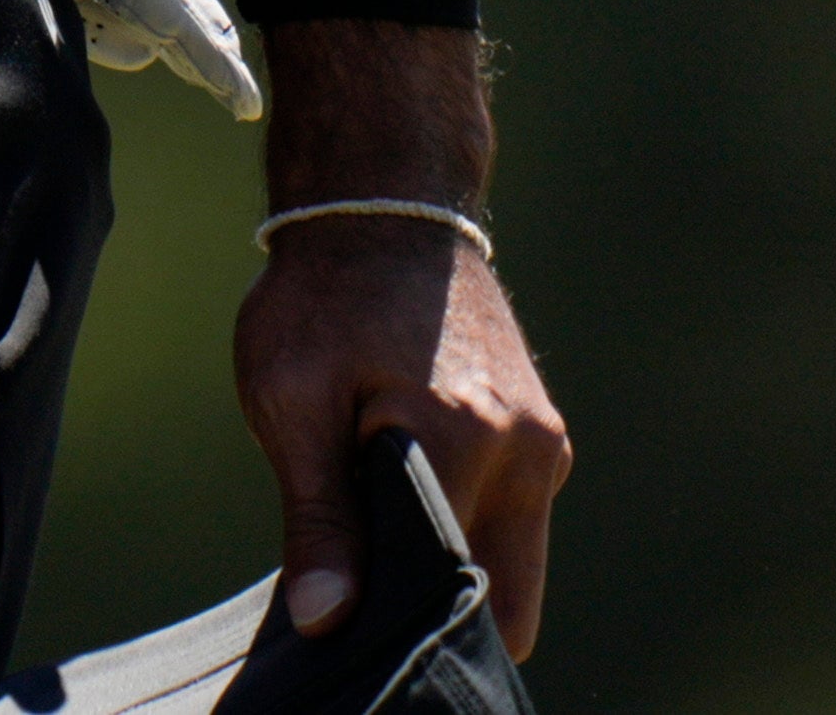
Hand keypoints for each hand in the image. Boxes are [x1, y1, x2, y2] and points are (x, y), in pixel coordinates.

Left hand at [244, 19, 568, 657]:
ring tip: (372, 525)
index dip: (403, 628)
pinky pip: (511, 517)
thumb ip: (318, 519)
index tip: (351, 620)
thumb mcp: (290, 401)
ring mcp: (544, 443)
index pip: (457, 600)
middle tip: (360, 584)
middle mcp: (528, 452)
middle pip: (503, 599)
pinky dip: (466, 527)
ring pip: (509, 560)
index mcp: (467, 445)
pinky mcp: (543, 433)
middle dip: (438, 610)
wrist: (383, 206)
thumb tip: (326, 624)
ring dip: (449, 564)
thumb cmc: (323, 298)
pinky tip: (399, 494)